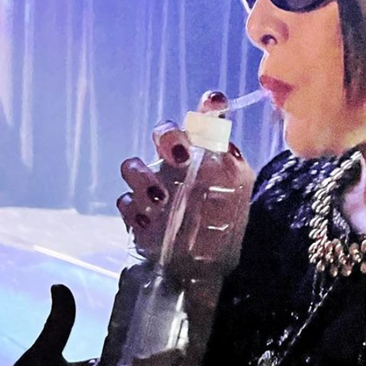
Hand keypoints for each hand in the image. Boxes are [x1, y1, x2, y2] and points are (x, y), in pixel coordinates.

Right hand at [116, 90, 252, 260]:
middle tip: (179, 154)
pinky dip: (132, 209)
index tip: (216, 102)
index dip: (209, 107)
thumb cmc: (229, 220)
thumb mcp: (240, 192)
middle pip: (162, 135)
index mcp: (204, 153)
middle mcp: (175, 164)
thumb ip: (234, 167)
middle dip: (167, 137)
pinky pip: (125, 203)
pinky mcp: (139, 215)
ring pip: (133, 167)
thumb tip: (226, 148)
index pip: (205, 123)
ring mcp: (153, 187)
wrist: (212, 262)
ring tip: (160, 197)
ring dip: (142, 177)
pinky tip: (147, 219)